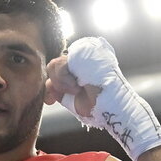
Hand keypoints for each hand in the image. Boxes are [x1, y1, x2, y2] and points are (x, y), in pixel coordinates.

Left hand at [50, 37, 160, 160]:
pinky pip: (61, 64)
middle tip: (73, 94)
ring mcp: (85, 52)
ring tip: (78, 89)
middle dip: (57, 85)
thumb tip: (47, 84)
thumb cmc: (98, 106)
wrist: (113, 108)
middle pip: (53, 66)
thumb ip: (58, 90)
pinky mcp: (85, 51)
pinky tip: (79, 86)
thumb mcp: (72, 99)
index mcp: (81, 66)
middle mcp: (82, 57)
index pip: (57, 69)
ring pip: (55, 65)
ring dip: (63, 83)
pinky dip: (65, 79)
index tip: (52, 101)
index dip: (53, 84)